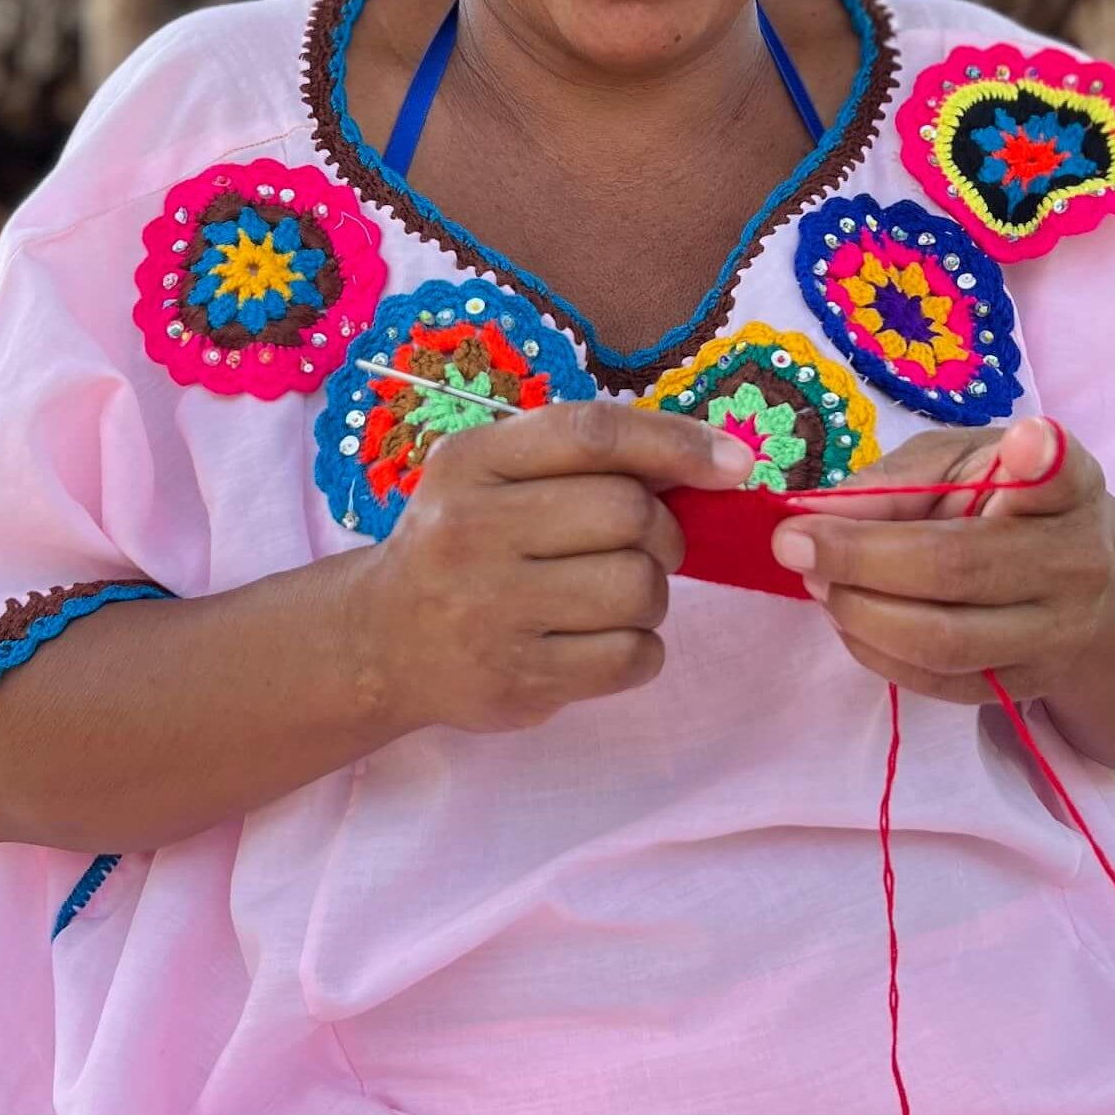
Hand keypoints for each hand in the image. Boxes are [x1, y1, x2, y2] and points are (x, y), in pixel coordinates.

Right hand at [354, 401, 753, 733]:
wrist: (381, 639)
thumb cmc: (463, 540)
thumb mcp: (496, 472)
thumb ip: (587, 456)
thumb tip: (717, 459)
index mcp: (472, 462)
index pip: (592, 434)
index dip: (676, 442)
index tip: (734, 464)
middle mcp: (472, 530)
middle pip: (628, 513)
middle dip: (662, 531)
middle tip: (644, 546)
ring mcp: (491, 611)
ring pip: (638, 589)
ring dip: (653, 593)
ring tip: (615, 595)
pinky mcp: (516, 680)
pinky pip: (630, 657)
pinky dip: (642, 649)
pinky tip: (605, 640)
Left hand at [769, 418, 1114, 704]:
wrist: (1072, 585)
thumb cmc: (1001, 502)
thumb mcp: (958, 462)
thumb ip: (896, 481)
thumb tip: (814, 513)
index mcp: (1066, 487)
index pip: (1059, 473)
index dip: (1040, 457)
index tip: (1024, 440)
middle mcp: (1075, 562)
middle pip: (959, 568)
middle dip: (857, 557)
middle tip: (791, 542)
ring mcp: (1055, 635)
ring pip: (941, 641)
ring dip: (856, 611)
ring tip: (814, 579)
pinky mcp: (1022, 687)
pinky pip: (933, 682)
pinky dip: (871, 649)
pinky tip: (845, 614)